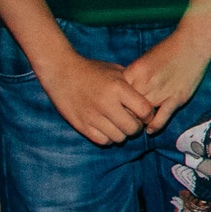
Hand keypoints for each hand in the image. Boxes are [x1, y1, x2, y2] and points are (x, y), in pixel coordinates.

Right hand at [42, 51, 158, 145]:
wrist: (61, 72)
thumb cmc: (92, 70)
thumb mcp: (115, 71)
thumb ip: (132, 85)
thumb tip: (148, 99)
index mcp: (118, 88)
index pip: (144, 110)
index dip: (148, 115)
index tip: (145, 114)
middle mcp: (106, 104)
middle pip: (133, 128)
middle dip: (136, 127)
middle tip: (132, 122)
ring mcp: (93, 116)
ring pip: (119, 137)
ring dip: (122, 133)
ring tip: (118, 125)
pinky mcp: (81, 125)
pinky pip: (103, 141)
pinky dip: (108, 138)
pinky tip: (107, 129)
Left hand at [123, 25, 210, 133]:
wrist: (192, 43)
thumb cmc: (167, 50)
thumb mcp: (144, 60)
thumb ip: (133, 76)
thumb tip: (123, 94)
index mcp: (135, 71)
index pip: (118, 95)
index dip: (116, 103)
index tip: (116, 108)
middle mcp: (146, 82)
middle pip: (128, 106)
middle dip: (126, 114)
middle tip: (125, 120)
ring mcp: (162, 91)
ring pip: (143, 114)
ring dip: (139, 121)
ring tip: (137, 124)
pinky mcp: (177, 97)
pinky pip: (162, 117)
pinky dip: (154, 125)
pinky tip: (150, 130)